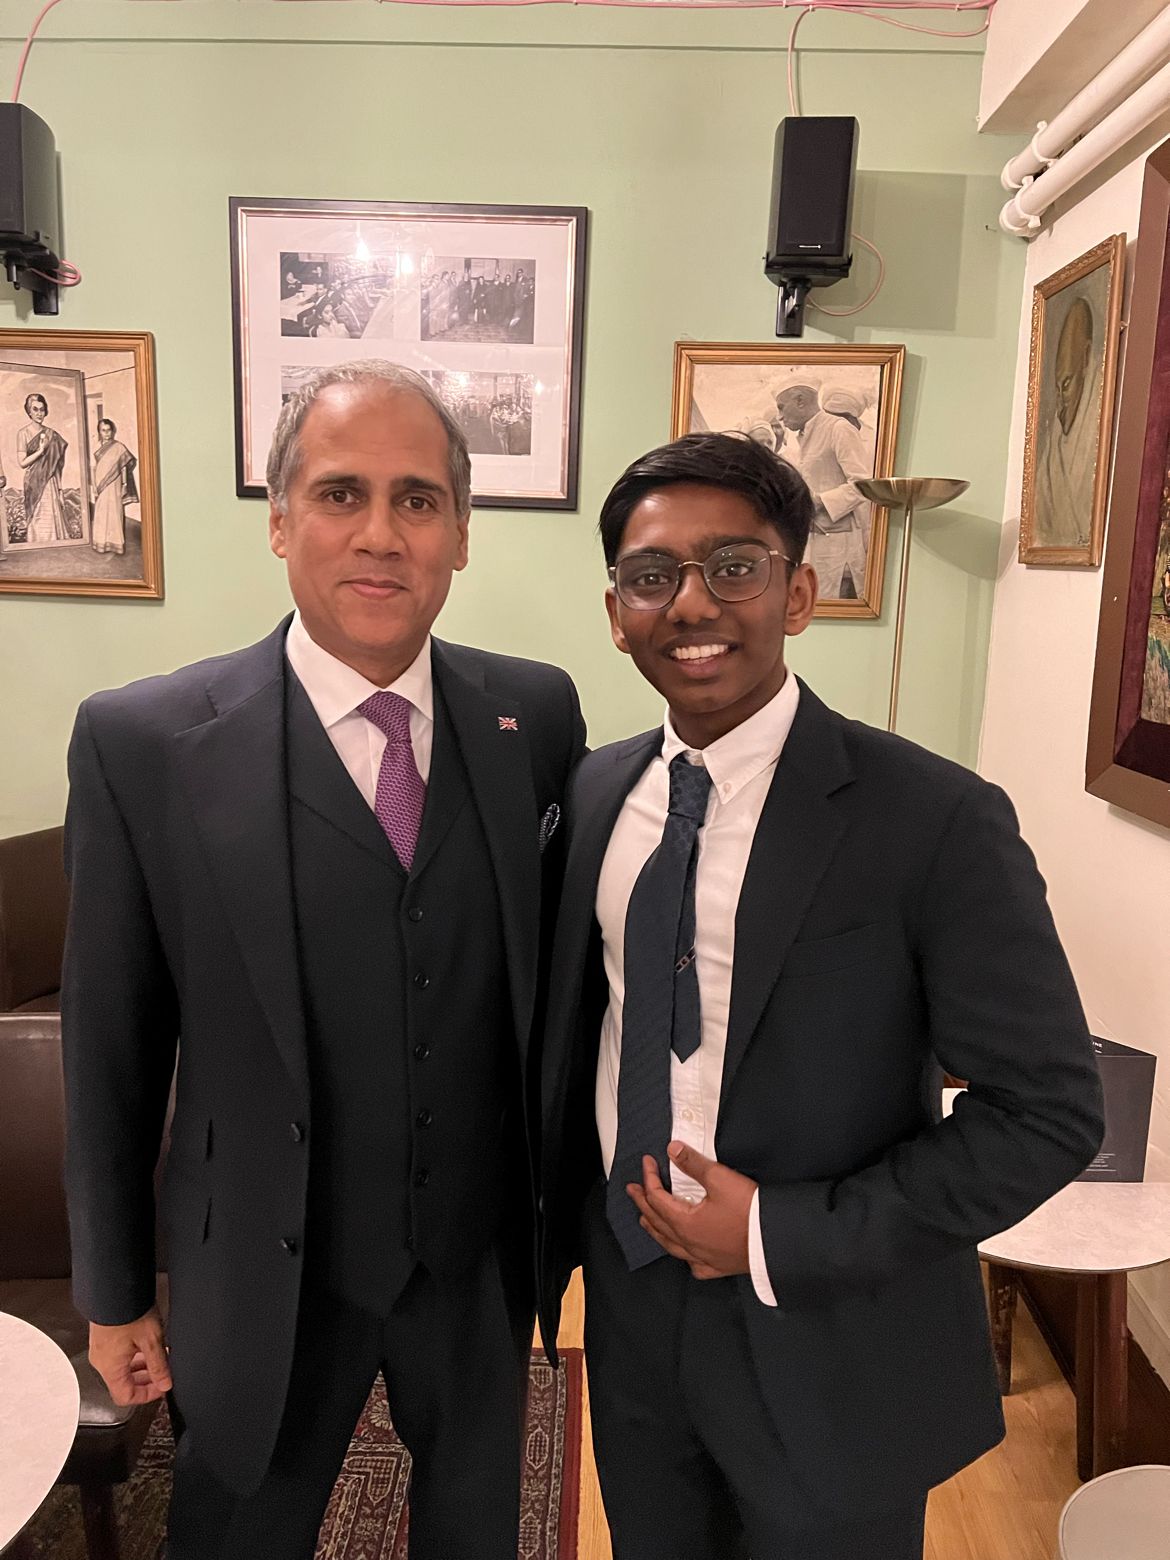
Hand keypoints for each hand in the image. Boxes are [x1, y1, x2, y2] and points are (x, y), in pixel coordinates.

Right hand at [89, 1305, 170, 1405]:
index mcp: (110, 1368)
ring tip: (160, 1355)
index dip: (147, 1395)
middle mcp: (101, 1361)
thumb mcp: (151, 1340)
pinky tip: (148, 1343)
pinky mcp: (103, 1337)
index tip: (163, 1387)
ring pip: (122, 1368)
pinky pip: (118, 1355)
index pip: (126, 1396)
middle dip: (146, 1380)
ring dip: (142, 1366)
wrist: (114, 1286)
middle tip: (164, 1371)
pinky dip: (134, 1355)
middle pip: (123, 1383)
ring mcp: (101, 1349)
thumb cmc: (128, 1310)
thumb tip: (165, 1383)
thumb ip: (159, 1365)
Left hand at [627, 1142, 755, 1279]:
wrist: (776, 1241)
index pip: (656, 1197)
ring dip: (655, 1229)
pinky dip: (684, 1256)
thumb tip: (673, 1150)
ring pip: (670, 1245)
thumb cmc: (749, 1212)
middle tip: (632, 1190)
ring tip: (646, 1220)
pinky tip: (685, 1254)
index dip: (649, 1177)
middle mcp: (688, 1244)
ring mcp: (702, 1258)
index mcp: (684, 1222)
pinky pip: (693, 1265)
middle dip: (642, 1203)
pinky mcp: (718, 1267)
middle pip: (657, 1222)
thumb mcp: (720, 1179)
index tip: (647, 1163)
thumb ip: (693, 1164)